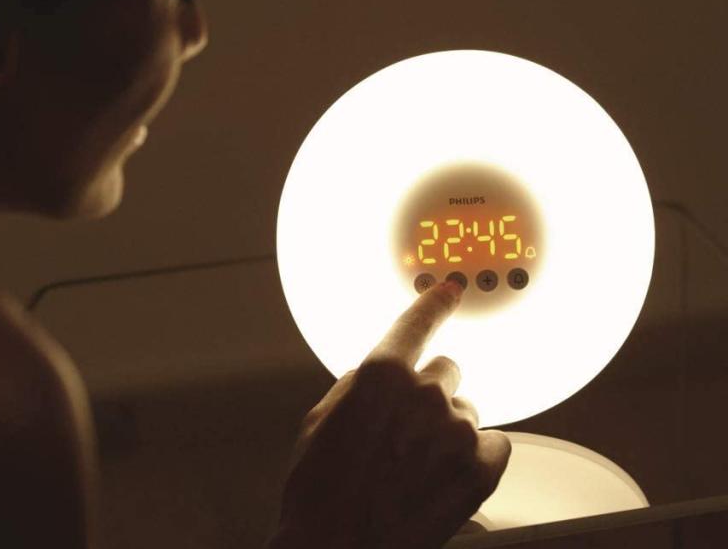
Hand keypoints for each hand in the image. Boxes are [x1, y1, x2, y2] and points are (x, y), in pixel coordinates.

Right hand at [268, 280, 510, 548]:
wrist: (336, 545)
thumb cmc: (319, 488)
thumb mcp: (321, 420)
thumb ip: (359, 385)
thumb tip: (380, 375)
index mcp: (382, 375)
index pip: (418, 323)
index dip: (435, 303)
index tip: (451, 289)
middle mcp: (426, 394)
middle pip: (446, 372)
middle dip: (428, 393)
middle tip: (406, 430)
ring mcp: (459, 432)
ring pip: (466, 411)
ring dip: (448, 429)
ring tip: (417, 466)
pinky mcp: (482, 469)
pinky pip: (494, 443)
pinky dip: (475, 456)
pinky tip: (445, 477)